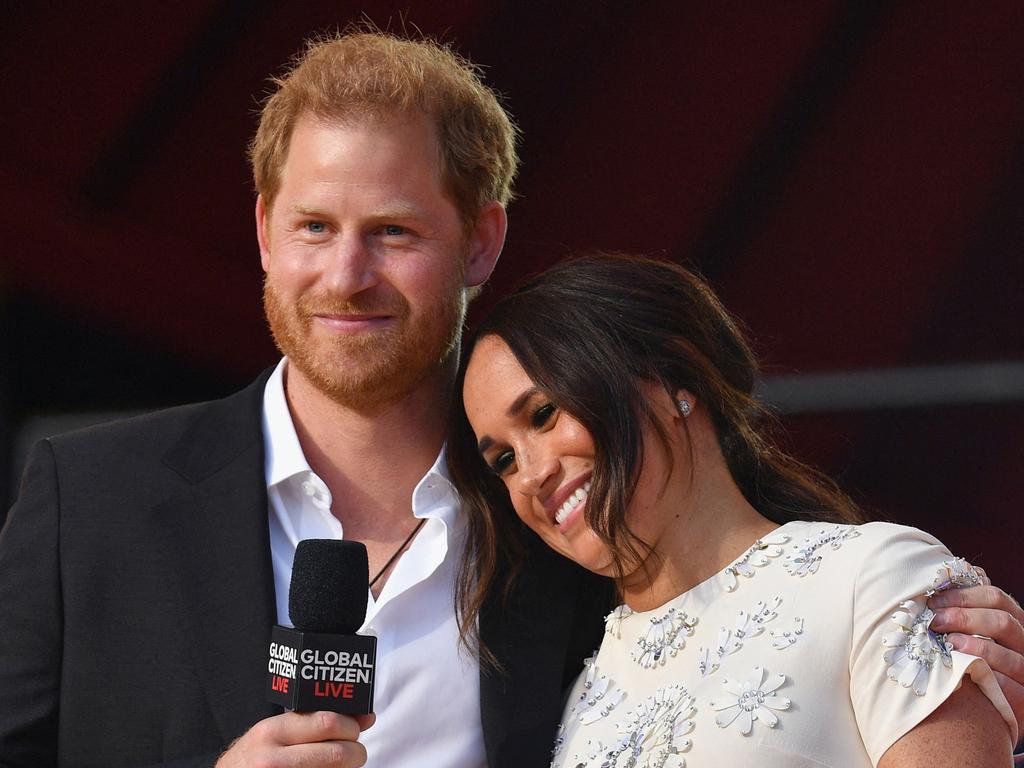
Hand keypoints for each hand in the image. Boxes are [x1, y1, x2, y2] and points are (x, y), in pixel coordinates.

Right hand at [215, 711, 375, 767]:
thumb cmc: (251, 758)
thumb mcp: (273, 733)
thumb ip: (312, 722)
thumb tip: (365, 717)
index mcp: (272, 732)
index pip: (328, 723)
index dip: (351, 727)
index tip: (355, 729)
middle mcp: (274, 759)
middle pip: (338, 752)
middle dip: (356, 751)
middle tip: (355, 752)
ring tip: (338, 765)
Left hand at [928, 570, 1023, 744]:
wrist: (995, 701)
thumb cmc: (977, 659)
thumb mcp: (976, 631)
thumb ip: (966, 610)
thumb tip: (940, 585)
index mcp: (1014, 621)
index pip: (995, 597)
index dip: (962, 596)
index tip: (932, 602)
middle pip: (1003, 622)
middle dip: (965, 618)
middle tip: (935, 622)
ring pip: (1012, 657)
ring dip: (978, 648)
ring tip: (950, 644)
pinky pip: (1014, 689)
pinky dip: (992, 680)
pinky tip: (968, 673)